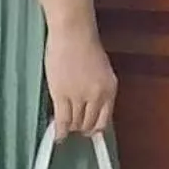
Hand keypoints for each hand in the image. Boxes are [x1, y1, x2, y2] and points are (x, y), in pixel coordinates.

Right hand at [45, 21, 116, 137]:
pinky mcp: (61, 95)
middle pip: (89, 123)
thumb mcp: (101, 71)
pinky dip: (60, 131)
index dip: (96, 128)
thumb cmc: (85, 46)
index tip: (91, 131)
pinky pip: (62, 120)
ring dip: (70, 127)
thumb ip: (98, 89)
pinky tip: (57, 136)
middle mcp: (97, 95)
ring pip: (76, 123)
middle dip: (82, 129)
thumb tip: (91, 107)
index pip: (105, 118)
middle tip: (75, 128)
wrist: (73, 33)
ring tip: (65, 127)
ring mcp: (79, 96)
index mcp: (110, 88)